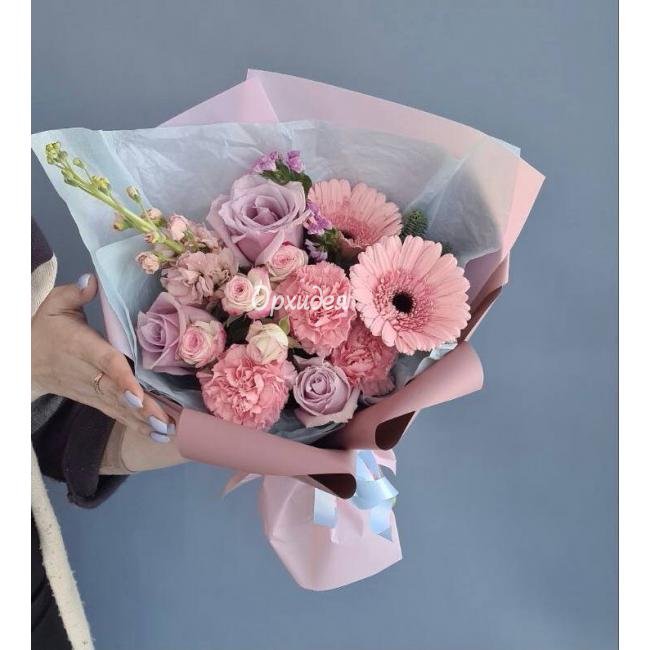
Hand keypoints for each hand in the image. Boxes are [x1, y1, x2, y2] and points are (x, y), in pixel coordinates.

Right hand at [31, 273, 174, 442]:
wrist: (23, 359)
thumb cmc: (45, 328)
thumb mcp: (54, 305)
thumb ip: (74, 293)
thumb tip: (93, 280)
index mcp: (84, 347)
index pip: (106, 364)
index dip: (122, 380)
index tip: (138, 394)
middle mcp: (89, 373)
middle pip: (117, 392)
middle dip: (141, 409)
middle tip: (165, 422)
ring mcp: (91, 390)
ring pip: (118, 407)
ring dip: (143, 421)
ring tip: (167, 432)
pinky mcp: (93, 399)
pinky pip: (116, 413)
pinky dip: (136, 425)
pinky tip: (157, 434)